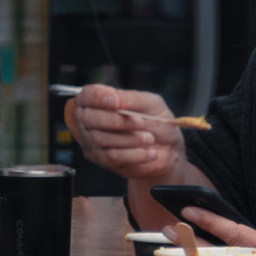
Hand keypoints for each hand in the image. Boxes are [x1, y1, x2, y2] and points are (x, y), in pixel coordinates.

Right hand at [65, 85, 184, 181]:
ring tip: (149, 138)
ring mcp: (94, 142)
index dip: (97, 98)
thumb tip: (114, 98)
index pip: (86, 95)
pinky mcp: (103, 160)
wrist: (169, 148)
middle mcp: (92, 120)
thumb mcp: (151, 103)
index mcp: (101, 100)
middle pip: (87, 118)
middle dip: (115, 120)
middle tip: (140, 122)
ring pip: (99, 138)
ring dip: (129, 138)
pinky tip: (149, 152)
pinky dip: (134, 154)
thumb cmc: (156, 121)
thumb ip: (131, 98)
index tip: (114, 102)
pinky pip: (111, 156)